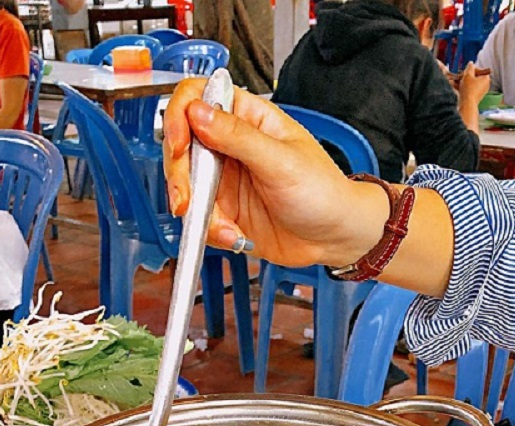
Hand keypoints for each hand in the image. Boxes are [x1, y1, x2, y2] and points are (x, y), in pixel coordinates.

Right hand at [162, 80, 383, 267]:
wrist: (335, 237)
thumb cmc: (323, 191)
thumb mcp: (281, 161)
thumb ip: (237, 137)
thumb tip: (198, 112)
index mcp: (246, 118)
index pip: (197, 98)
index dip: (180, 116)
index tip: (179, 144)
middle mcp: (229, 145)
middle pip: (181, 147)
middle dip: (180, 177)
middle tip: (187, 200)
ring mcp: (224, 180)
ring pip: (186, 187)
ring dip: (197, 212)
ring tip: (225, 229)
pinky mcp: (224, 212)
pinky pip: (200, 219)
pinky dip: (211, 231)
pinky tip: (234, 237)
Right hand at [458, 62, 491, 104]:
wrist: (467, 106)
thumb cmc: (468, 90)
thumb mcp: (468, 75)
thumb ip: (469, 67)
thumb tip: (471, 63)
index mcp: (486, 78)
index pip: (478, 69)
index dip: (470, 69)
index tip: (464, 71)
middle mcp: (485, 85)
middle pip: (474, 77)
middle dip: (465, 76)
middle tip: (459, 76)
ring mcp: (481, 92)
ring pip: (470, 84)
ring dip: (462, 82)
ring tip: (454, 81)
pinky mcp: (475, 97)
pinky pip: (469, 90)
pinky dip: (463, 88)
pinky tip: (455, 87)